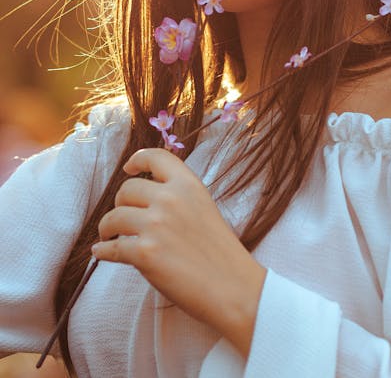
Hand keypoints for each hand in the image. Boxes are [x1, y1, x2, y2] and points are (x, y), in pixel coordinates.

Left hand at [92, 148, 265, 354]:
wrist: (233, 288)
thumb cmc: (221, 253)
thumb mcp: (204, 208)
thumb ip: (179, 196)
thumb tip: (145, 196)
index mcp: (188, 185)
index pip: (156, 157)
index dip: (137, 160)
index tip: (129, 168)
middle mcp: (171, 199)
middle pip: (127, 189)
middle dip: (121, 203)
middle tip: (123, 218)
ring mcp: (156, 225)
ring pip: (113, 217)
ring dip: (107, 227)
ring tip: (110, 235)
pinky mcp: (144, 253)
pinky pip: (111, 247)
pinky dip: (103, 251)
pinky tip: (101, 252)